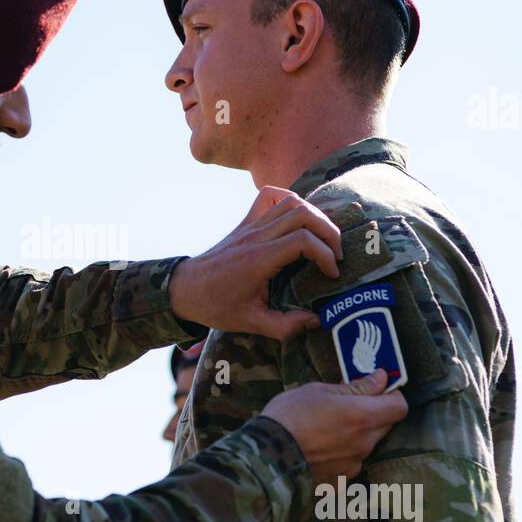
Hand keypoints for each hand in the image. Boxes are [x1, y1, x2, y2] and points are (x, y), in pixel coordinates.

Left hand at [169, 187, 340, 340]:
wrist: (185, 289)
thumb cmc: (216, 306)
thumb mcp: (250, 323)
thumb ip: (285, 326)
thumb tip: (316, 320)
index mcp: (258, 260)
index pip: (302, 241)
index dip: (325, 254)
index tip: (331, 274)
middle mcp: (256, 236)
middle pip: (303, 214)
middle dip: (329, 232)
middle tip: (336, 255)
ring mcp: (250, 225)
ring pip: (290, 201)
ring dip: (315, 215)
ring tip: (323, 239)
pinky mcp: (246, 222)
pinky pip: (269, 195)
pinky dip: (290, 199)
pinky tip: (299, 219)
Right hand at [260, 369, 407, 482]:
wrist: (265, 458)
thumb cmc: (289, 417)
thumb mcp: (318, 391)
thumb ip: (355, 387)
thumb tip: (380, 379)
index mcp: (362, 417)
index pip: (400, 406)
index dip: (391, 395)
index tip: (376, 389)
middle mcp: (364, 444)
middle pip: (385, 425)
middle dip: (372, 414)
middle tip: (345, 406)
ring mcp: (353, 465)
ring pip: (365, 444)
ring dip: (354, 435)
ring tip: (323, 430)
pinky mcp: (340, 481)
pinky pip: (349, 462)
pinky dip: (340, 454)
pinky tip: (317, 449)